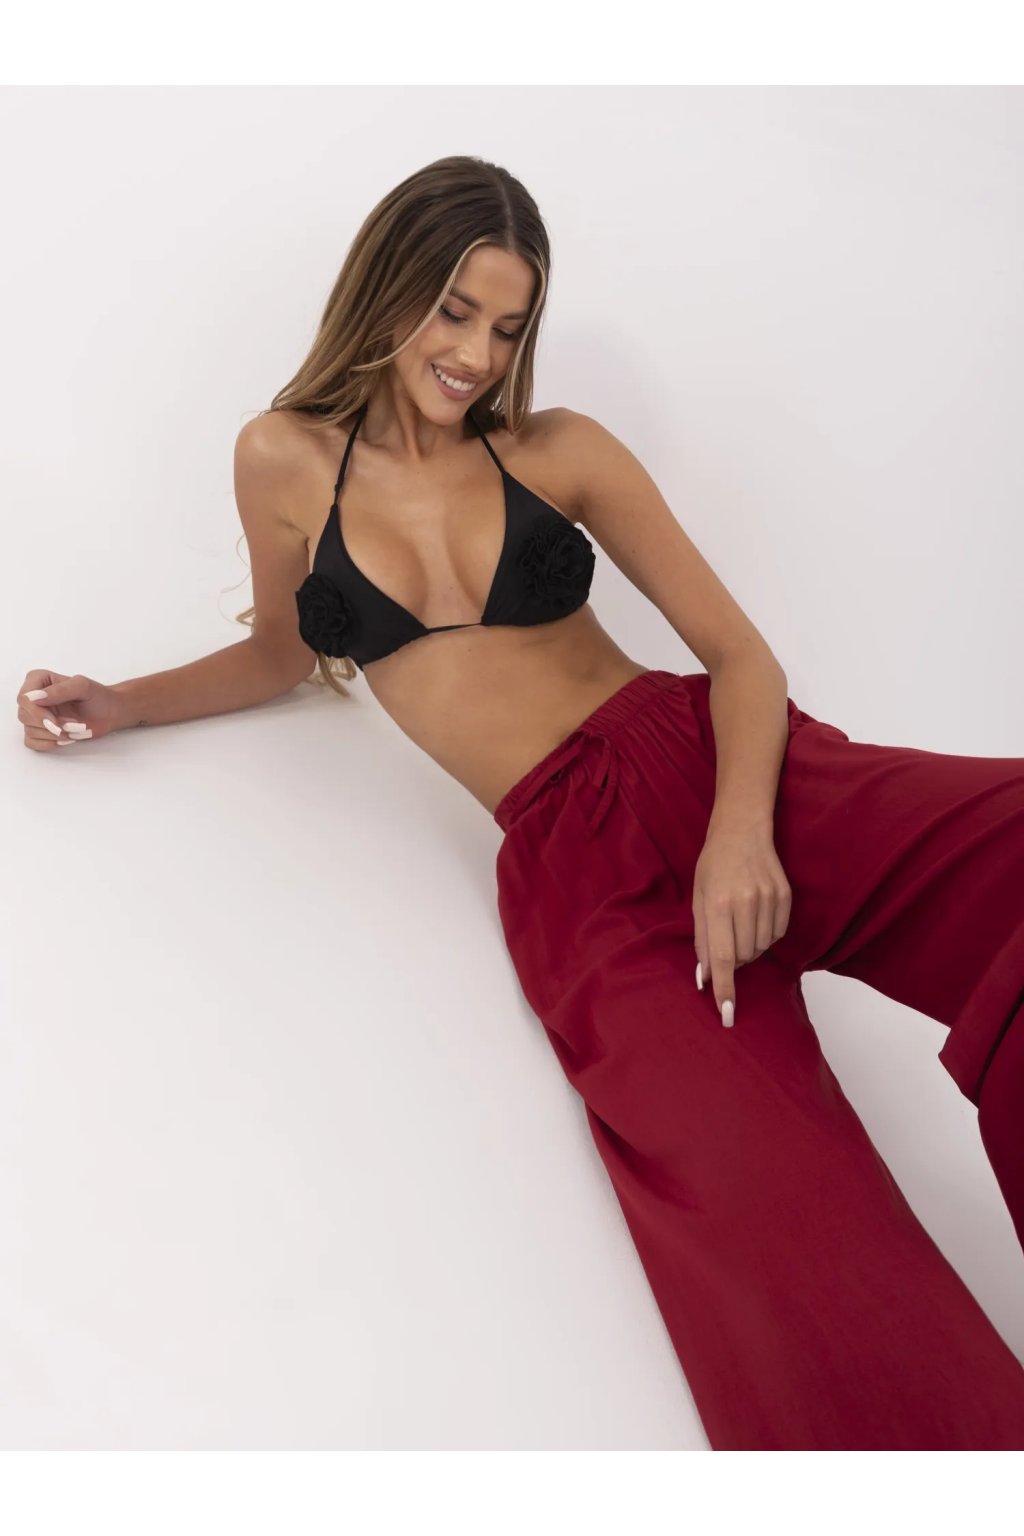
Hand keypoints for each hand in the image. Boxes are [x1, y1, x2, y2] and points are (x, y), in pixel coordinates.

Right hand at [16, 670, 122, 751]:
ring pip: (29, 730)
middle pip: (24, 716)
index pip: (24, 698)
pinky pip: (32, 742)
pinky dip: (49, 744)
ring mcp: (34, 715)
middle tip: (73, 724)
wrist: (107, 712)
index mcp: (38, 680)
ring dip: (55, 735)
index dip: (37, 712)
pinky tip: (66, 738)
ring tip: (75, 729)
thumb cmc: (96, 696)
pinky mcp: (38, 731)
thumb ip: (59, 690)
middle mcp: (32, 697)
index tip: (55, 720)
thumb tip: (33, 698)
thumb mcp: (82, 686)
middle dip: (50, 725)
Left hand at [692, 820, 791, 1026]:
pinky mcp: (786, 897)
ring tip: (740, 923)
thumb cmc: (713, 865)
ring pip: (762, 948)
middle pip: (743, 956)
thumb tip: (705, 977)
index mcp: (718, 903)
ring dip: (749, 947)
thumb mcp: (698, 898)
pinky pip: (778, 934)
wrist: (742, 831)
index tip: (727, 1012)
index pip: (721, 957)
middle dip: (732, 960)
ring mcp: (769, 899)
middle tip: (725, 939)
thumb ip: (702, 939)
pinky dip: (765, 935)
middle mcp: (746, 902)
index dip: (724, 987)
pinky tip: (756, 916)